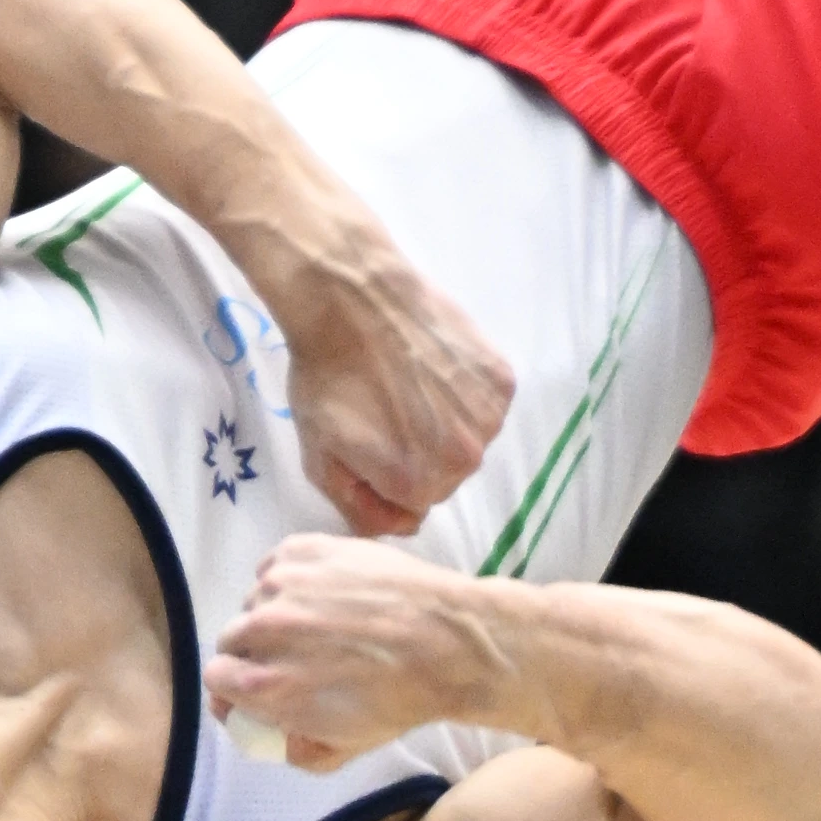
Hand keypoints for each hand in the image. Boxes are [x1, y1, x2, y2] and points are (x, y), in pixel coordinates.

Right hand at [204, 535, 502, 770]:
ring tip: (320, 620)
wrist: (449, 640)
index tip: (255, 687)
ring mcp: (283, 583)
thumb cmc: (400, 698)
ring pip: (257, 600)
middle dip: (254, 651)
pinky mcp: (304, 549)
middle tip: (293, 654)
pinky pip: (276, 566)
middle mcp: (264, 629)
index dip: (235, 686)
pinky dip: (291, 579)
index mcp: (266, 684)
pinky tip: (326, 591)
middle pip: (232, 638)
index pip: (216, 679)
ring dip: (275, 612)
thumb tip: (275, 736)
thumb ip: (296, 749)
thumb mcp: (345, 745)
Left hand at [272, 242, 511, 538]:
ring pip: (469, 441)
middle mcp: (463, 459)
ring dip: (446, 425)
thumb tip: (399, 525)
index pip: (412, 507)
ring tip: (412, 384)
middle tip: (389, 409)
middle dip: (419, 455)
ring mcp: (488, 417)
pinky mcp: (502, 379)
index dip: (386, 480)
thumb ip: (357, 508)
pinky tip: (434, 365)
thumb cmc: (327, 375)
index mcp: (417, 483)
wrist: (353, 295)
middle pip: (445, 477)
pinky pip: (486, 405)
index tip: (368, 443)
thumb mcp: (318, 456)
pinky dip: (466, 393)